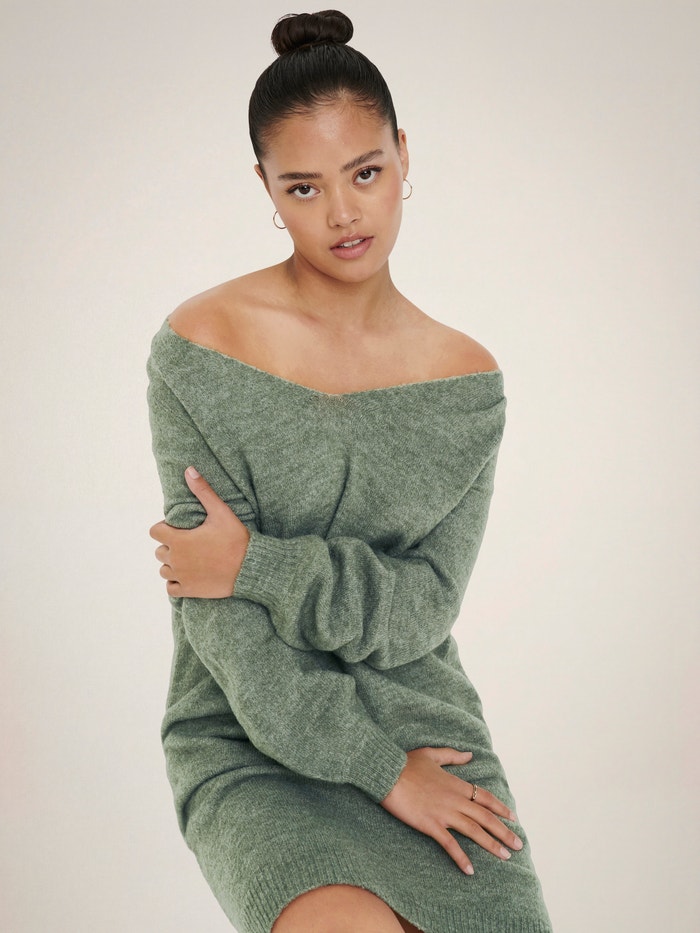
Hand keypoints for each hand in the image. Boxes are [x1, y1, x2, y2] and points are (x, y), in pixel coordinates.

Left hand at [149, 467, 250, 597]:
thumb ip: (203, 491)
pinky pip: (170, 588)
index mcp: (179, 539)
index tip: (179, 529)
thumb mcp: (221, 512)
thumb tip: (189, 469)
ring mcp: (181, 576)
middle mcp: (175, 559)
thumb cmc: (236, 538)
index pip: (154, 532)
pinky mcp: (189, 590)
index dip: (164, 529)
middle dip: (171, 546)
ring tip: (190, 560)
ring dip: (173, 565)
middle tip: (190, 544)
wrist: (250, 568)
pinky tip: (189, 575)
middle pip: (160, 551)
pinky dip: (176, 582)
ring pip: (164, 570)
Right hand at [380, 747, 521, 874]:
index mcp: (456, 784)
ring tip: (506, 856)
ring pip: (474, 831)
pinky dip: (461, 858)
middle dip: (504, 832)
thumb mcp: (432, 754)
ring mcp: (444, 813)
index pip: (484, 798)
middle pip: (486, 817)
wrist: (388, 773)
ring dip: (492, 845)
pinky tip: (470, 870)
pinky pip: (450, 844)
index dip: (500, 808)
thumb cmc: (406, 763)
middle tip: (518, 845)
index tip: (513, 818)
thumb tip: (469, 755)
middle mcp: (455, 800)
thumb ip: (452, 756)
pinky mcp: (431, 825)